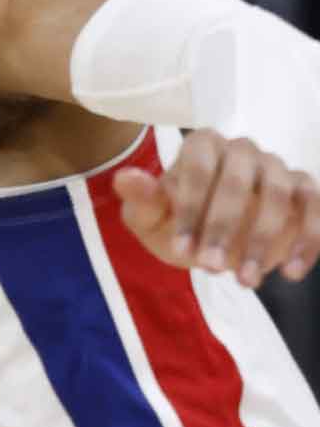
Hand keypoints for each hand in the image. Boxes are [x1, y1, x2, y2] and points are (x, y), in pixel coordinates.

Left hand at [115, 130, 319, 285]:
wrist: (208, 238)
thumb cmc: (174, 222)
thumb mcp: (150, 217)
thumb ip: (141, 198)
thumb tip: (126, 177)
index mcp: (201, 145)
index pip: (197, 170)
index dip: (189, 210)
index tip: (181, 250)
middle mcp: (242, 149)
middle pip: (237, 182)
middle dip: (223, 228)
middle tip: (210, 268)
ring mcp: (277, 168)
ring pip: (280, 196)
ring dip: (263, 241)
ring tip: (246, 281)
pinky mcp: (306, 191)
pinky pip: (316, 208)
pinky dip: (308, 240)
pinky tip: (290, 272)